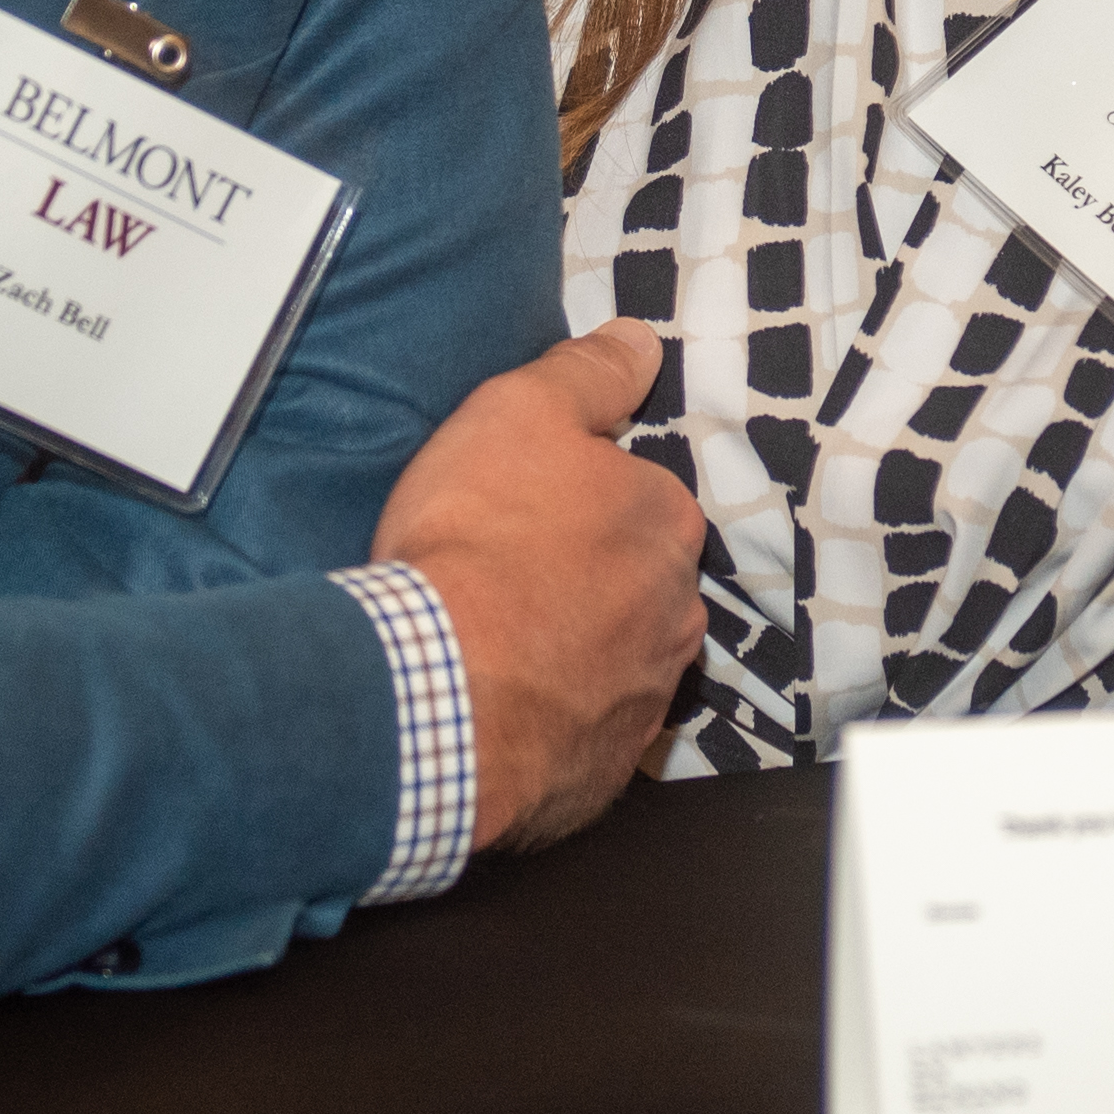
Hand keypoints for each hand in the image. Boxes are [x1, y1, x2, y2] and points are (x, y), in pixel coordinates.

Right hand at [373, 326, 696, 854]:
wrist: (436, 692)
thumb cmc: (474, 541)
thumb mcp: (517, 415)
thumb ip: (586, 375)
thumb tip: (640, 342)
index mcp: (666, 524)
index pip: (640, 499)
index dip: (578, 502)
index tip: (523, 515)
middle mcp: (677, 613)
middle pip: (638, 583)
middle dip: (587, 581)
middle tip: (508, 581)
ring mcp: (646, 700)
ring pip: (620, 661)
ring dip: (576, 654)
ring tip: (500, 650)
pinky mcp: (606, 772)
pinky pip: (587, 737)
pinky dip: (555, 723)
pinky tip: (502, 711)